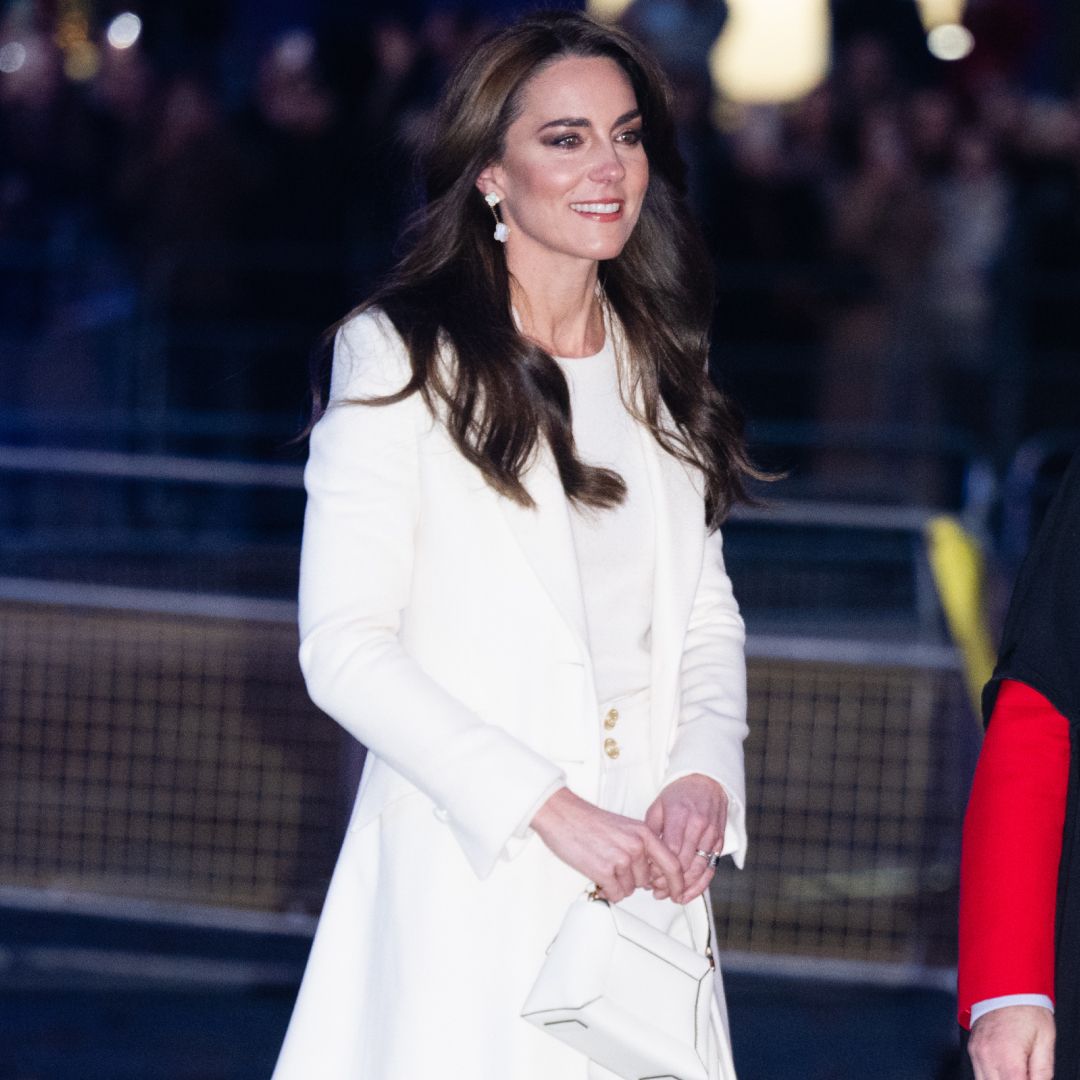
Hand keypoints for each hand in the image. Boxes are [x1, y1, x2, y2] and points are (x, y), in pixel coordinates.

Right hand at [531, 787, 685, 903]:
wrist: (562, 814)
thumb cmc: (588, 821)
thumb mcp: (624, 828)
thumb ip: (642, 847)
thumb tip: (651, 872)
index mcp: (644, 833)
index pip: (672, 864)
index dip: (677, 884)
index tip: (677, 894)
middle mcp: (636, 845)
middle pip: (647, 881)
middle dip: (632, 880)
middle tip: (615, 866)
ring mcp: (621, 858)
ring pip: (630, 889)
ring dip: (617, 884)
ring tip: (603, 864)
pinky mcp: (604, 870)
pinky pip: (615, 894)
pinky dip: (607, 890)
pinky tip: (598, 874)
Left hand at [644, 774, 727, 903]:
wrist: (707, 781)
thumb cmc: (680, 793)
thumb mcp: (659, 805)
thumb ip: (651, 829)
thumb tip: (643, 855)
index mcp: (680, 815)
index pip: (670, 850)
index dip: (658, 868)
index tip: (648, 876)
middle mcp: (698, 825)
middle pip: (684, 863)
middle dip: (668, 881)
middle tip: (656, 889)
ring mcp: (711, 834)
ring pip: (699, 870)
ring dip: (684, 887)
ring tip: (670, 895)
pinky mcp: (719, 842)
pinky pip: (711, 869)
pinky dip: (700, 885)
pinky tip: (689, 893)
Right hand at [968, 1005, 1054, 1079]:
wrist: (1005, 984)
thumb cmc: (1027, 1008)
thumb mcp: (1045, 1042)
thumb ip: (1043, 1073)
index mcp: (1006, 1055)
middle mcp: (986, 1055)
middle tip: (1024, 1076)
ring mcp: (976, 1052)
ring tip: (1014, 1074)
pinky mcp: (972, 1048)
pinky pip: (979, 1073)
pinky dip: (991, 1077)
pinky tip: (1005, 1072)